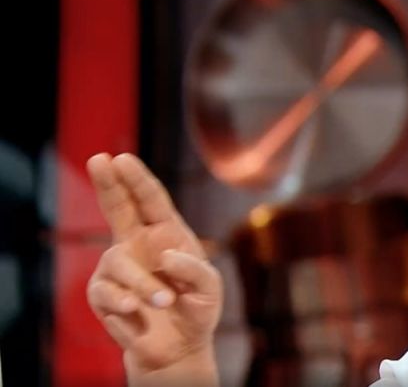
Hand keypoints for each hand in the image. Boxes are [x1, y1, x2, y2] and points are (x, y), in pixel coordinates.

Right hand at [85, 153, 222, 375]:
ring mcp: (118, 266)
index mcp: (167, 233)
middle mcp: (138, 243)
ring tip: (166, 302)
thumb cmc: (197, 309)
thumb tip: (165, 254)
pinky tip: (136, 313)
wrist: (177, 347)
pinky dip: (126, 302)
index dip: (137, 179)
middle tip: (98, 159)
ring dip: (144, 285)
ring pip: (119, 263)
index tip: (123, 159)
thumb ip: (194, 268)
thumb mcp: (209, 287)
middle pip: (118, 206)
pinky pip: (107, 291)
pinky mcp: (103, 293)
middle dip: (108, 183)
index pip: (151, 200)